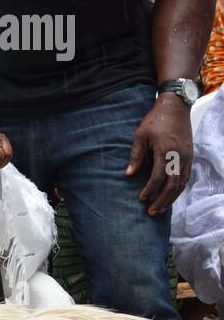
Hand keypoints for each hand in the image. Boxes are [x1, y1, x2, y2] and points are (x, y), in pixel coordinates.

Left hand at [127, 94, 192, 215]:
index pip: (158, 177)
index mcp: (166, 151)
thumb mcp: (140, 136)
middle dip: (162, 200)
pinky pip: (185, 177)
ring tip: (160, 208)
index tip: (141, 198)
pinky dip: (178, 189)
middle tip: (151, 211)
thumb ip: (135, 156)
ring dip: (171, 198)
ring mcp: (187, 157)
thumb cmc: (155, 121)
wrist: (175, 107)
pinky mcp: (190, 156)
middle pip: (173, 185)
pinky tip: (169, 196)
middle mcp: (179, 156)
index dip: (149, 190)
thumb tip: (128, 174)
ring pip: (182, 184)